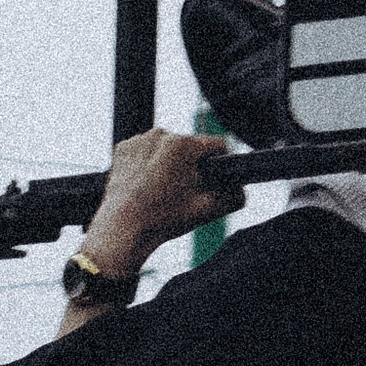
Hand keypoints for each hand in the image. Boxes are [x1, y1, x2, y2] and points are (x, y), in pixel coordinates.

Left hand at [81, 129, 241, 272]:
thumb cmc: (163, 220)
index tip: (216, 177)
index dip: (220, 163)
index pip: (216, 145)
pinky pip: (145, 153)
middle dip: (192, 166)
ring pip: (166, 150)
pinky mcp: (123, 149)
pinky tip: (146, 186)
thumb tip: (242, 192)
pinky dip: (148, 165)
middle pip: (189, 148)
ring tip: (162, 192)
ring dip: (169, 165)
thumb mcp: (205, 210)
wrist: (123, 230)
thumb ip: (232, 198)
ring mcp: (139, 140)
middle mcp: (160, 134)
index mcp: (183, 144)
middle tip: (184, 193)